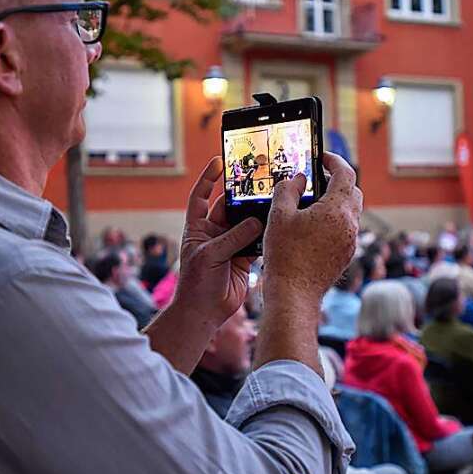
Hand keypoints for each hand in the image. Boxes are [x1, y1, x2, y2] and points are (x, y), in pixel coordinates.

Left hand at [169, 157, 262, 329]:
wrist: (204, 312)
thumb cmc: (196, 283)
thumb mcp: (210, 255)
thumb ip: (233, 237)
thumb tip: (256, 221)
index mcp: (198, 228)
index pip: (201, 196)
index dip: (209, 178)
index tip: (219, 161)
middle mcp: (214, 233)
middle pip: (230, 207)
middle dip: (243, 195)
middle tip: (259, 179)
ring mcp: (230, 244)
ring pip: (247, 223)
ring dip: (257, 215)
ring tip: (273, 200)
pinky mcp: (244, 257)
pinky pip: (258, 241)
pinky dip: (266, 235)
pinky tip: (276, 227)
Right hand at [262, 152, 362, 310]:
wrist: (294, 294)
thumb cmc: (286, 255)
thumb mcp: (278, 216)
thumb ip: (288, 190)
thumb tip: (297, 179)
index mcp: (337, 210)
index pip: (345, 173)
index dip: (335, 160)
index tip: (323, 157)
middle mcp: (350, 224)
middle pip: (353, 192)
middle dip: (338, 181)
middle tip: (318, 178)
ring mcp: (350, 241)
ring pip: (350, 212)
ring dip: (336, 202)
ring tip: (312, 203)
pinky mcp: (346, 255)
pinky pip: (345, 229)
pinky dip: (334, 221)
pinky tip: (313, 227)